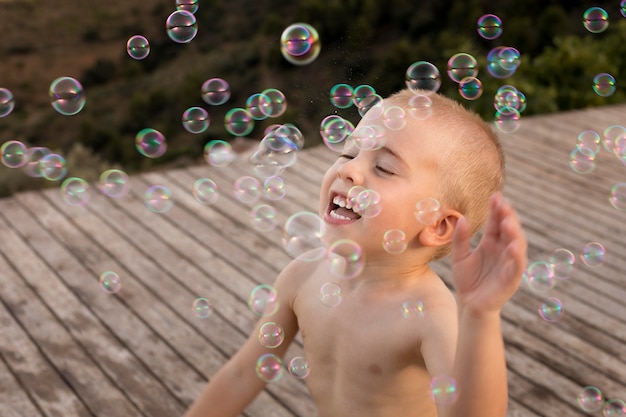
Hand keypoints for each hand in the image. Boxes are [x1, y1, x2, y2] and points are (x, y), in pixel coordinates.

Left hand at [451, 193, 526, 313]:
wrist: (469, 303)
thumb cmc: (467, 279)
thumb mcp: (459, 256)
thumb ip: (460, 238)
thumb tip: (462, 217)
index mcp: (491, 243)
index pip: (496, 222)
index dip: (497, 210)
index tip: (495, 196)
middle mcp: (503, 250)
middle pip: (509, 230)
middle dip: (507, 217)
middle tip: (503, 205)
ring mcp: (509, 263)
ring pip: (517, 245)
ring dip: (515, 233)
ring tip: (508, 222)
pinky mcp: (511, 279)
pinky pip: (517, 266)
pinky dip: (517, 257)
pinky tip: (514, 247)